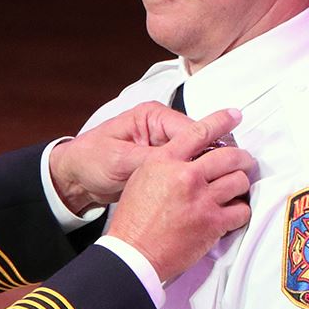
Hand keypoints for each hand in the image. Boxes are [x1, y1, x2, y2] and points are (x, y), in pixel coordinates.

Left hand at [49, 103, 241, 213]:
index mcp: (151, 117)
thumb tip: (179, 166)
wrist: (75, 177)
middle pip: (201, 141)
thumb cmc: (90, 160)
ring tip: (224, 187)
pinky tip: (206, 191)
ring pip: (197, 156)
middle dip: (214, 159)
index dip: (212, 146)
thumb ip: (150, 161)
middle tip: (233, 177)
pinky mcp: (163, 163)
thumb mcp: (119, 159)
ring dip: (207, 171)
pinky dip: (196, 179)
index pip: (192, 129)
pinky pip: (187, 168)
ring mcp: (163, 146)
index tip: (228, 162)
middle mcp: (161, 127)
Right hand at [104, 123, 254, 281]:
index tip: (235, 116)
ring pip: (239, 181)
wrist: (133, 252)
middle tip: (243, 163)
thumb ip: (167, 163)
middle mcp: (185, 176)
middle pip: (229, 156)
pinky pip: (241, 210)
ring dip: (240, 186)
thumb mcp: (142, 178)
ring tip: (235, 191)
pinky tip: (231, 213)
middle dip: (241, 159)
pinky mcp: (212, 222)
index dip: (221, 120)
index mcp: (164, 161)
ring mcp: (201, 199)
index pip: (199, 131)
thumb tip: (192, 157)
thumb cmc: (134, 219)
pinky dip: (240, 211)